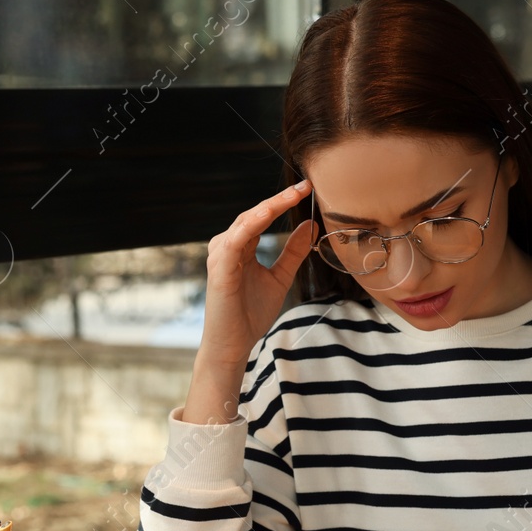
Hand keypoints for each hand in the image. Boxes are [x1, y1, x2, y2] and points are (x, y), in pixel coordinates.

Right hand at [199, 180, 316, 365]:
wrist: (233, 345)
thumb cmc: (250, 314)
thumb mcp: (280, 277)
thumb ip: (293, 252)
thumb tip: (311, 226)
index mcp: (242, 247)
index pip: (263, 217)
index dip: (284, 202)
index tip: (308, 189)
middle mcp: (228, 247)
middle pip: (255, 214)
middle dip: (280, 200)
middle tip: (305, 186)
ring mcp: (221, 256)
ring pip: (245, 222)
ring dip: (268, 207)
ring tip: (292, 196)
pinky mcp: (220, 269)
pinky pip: (235, 240)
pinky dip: (251, 225)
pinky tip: (267, 213)